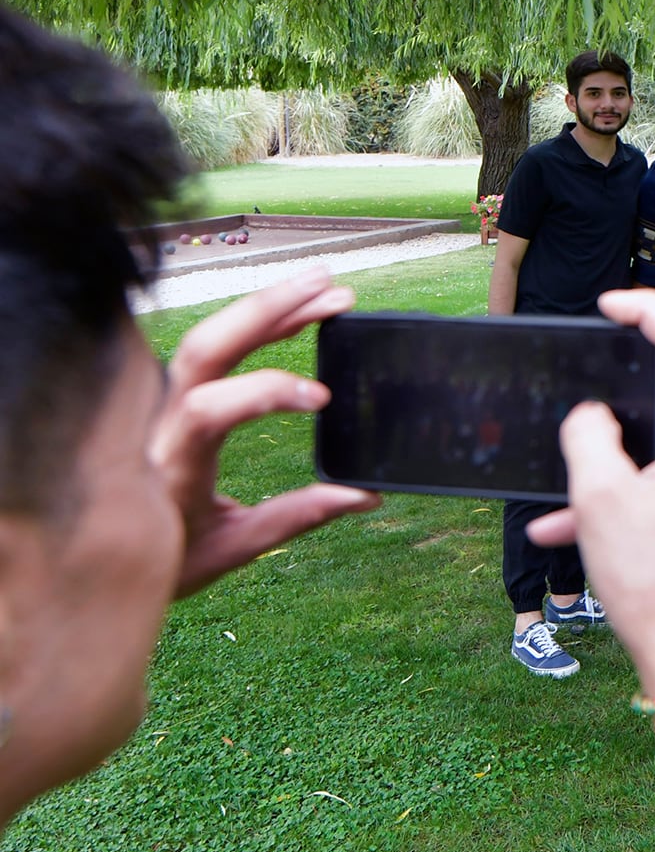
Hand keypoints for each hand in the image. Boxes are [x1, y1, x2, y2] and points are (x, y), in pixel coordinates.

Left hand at [151, 268, 380, 597]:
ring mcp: (156, 405)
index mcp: (172, 467)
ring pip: (205, 338)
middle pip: (203, 348)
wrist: (94, 561)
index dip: (266, 392)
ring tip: (327, 289)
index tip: (323, 399)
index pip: (209, 410)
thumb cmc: (164, 560)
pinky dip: (251, 325)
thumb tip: (364, 496)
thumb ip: (294, 517)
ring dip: (266, 309)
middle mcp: (156, 425)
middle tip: (331, 292)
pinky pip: (206, 349)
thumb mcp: (229, 549)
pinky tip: (293, 314)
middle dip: (268, 311)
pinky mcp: (164, 397)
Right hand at [531, 289, 654, 693]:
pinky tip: (560, 530)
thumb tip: (592, 414)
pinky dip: (616, 497)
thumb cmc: (653, 579)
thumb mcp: (599, 497)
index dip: (650, 310)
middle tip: (589, 364)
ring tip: (562, 483)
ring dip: (606, 459)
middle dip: (624, 383)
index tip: (611, 303)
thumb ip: (589, 436)